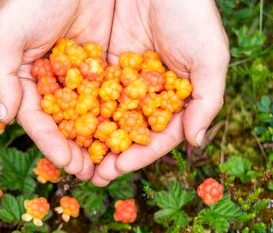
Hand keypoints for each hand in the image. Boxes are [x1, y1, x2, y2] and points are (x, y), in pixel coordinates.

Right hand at [0, 0, 113, 178]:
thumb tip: (4, 118)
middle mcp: (56, 81)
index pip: (40, 120)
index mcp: (27, 79)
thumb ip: (0, 76)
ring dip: (103, 140)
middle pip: (68, 124)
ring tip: (116, 163)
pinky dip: (124, 112)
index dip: (53, 145)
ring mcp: (84, 72)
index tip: (70, 166)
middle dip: (80, 151)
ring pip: (94, 113)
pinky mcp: (109, 60)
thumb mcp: (7, 32)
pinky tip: (135, 131)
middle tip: (95, 174)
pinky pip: (118, 91)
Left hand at [91, 0, 228, 185]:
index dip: (138, 155)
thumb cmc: (193, 13)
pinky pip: (88, 91)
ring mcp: (124, 80)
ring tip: (74, 159)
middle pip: (126, 132)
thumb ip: (205, 101)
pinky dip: (78, 109)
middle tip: (91, 176)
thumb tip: (196, 142)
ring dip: (91, 140)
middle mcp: (147, 93)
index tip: (117, 170)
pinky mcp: (102, 64)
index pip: (156, 136)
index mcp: (174, 98)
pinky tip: (63, 126)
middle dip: (109, 155)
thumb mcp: (209, 56)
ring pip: (105, 116)